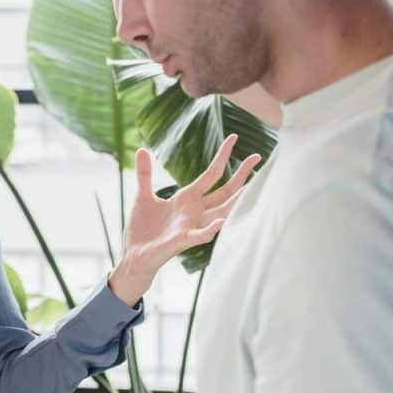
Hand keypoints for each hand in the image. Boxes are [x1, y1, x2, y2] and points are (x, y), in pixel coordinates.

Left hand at [109, 134, 260, 304]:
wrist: (133, 255)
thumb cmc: (142, 230)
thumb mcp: (143, 196)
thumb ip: (145, 174)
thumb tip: (142, 150)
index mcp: (187, 198)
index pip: (211, 174)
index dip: (222, 156)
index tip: (233, 138)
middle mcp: (195, 211)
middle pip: (225, 190)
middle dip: (242, 175)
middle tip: (258, 156)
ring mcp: (192, 225)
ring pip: (222, 211)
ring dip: (237, 200)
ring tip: (254, 186)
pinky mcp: (183, 240)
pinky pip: (201, 234)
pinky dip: (212, 229)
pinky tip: (223, 221)